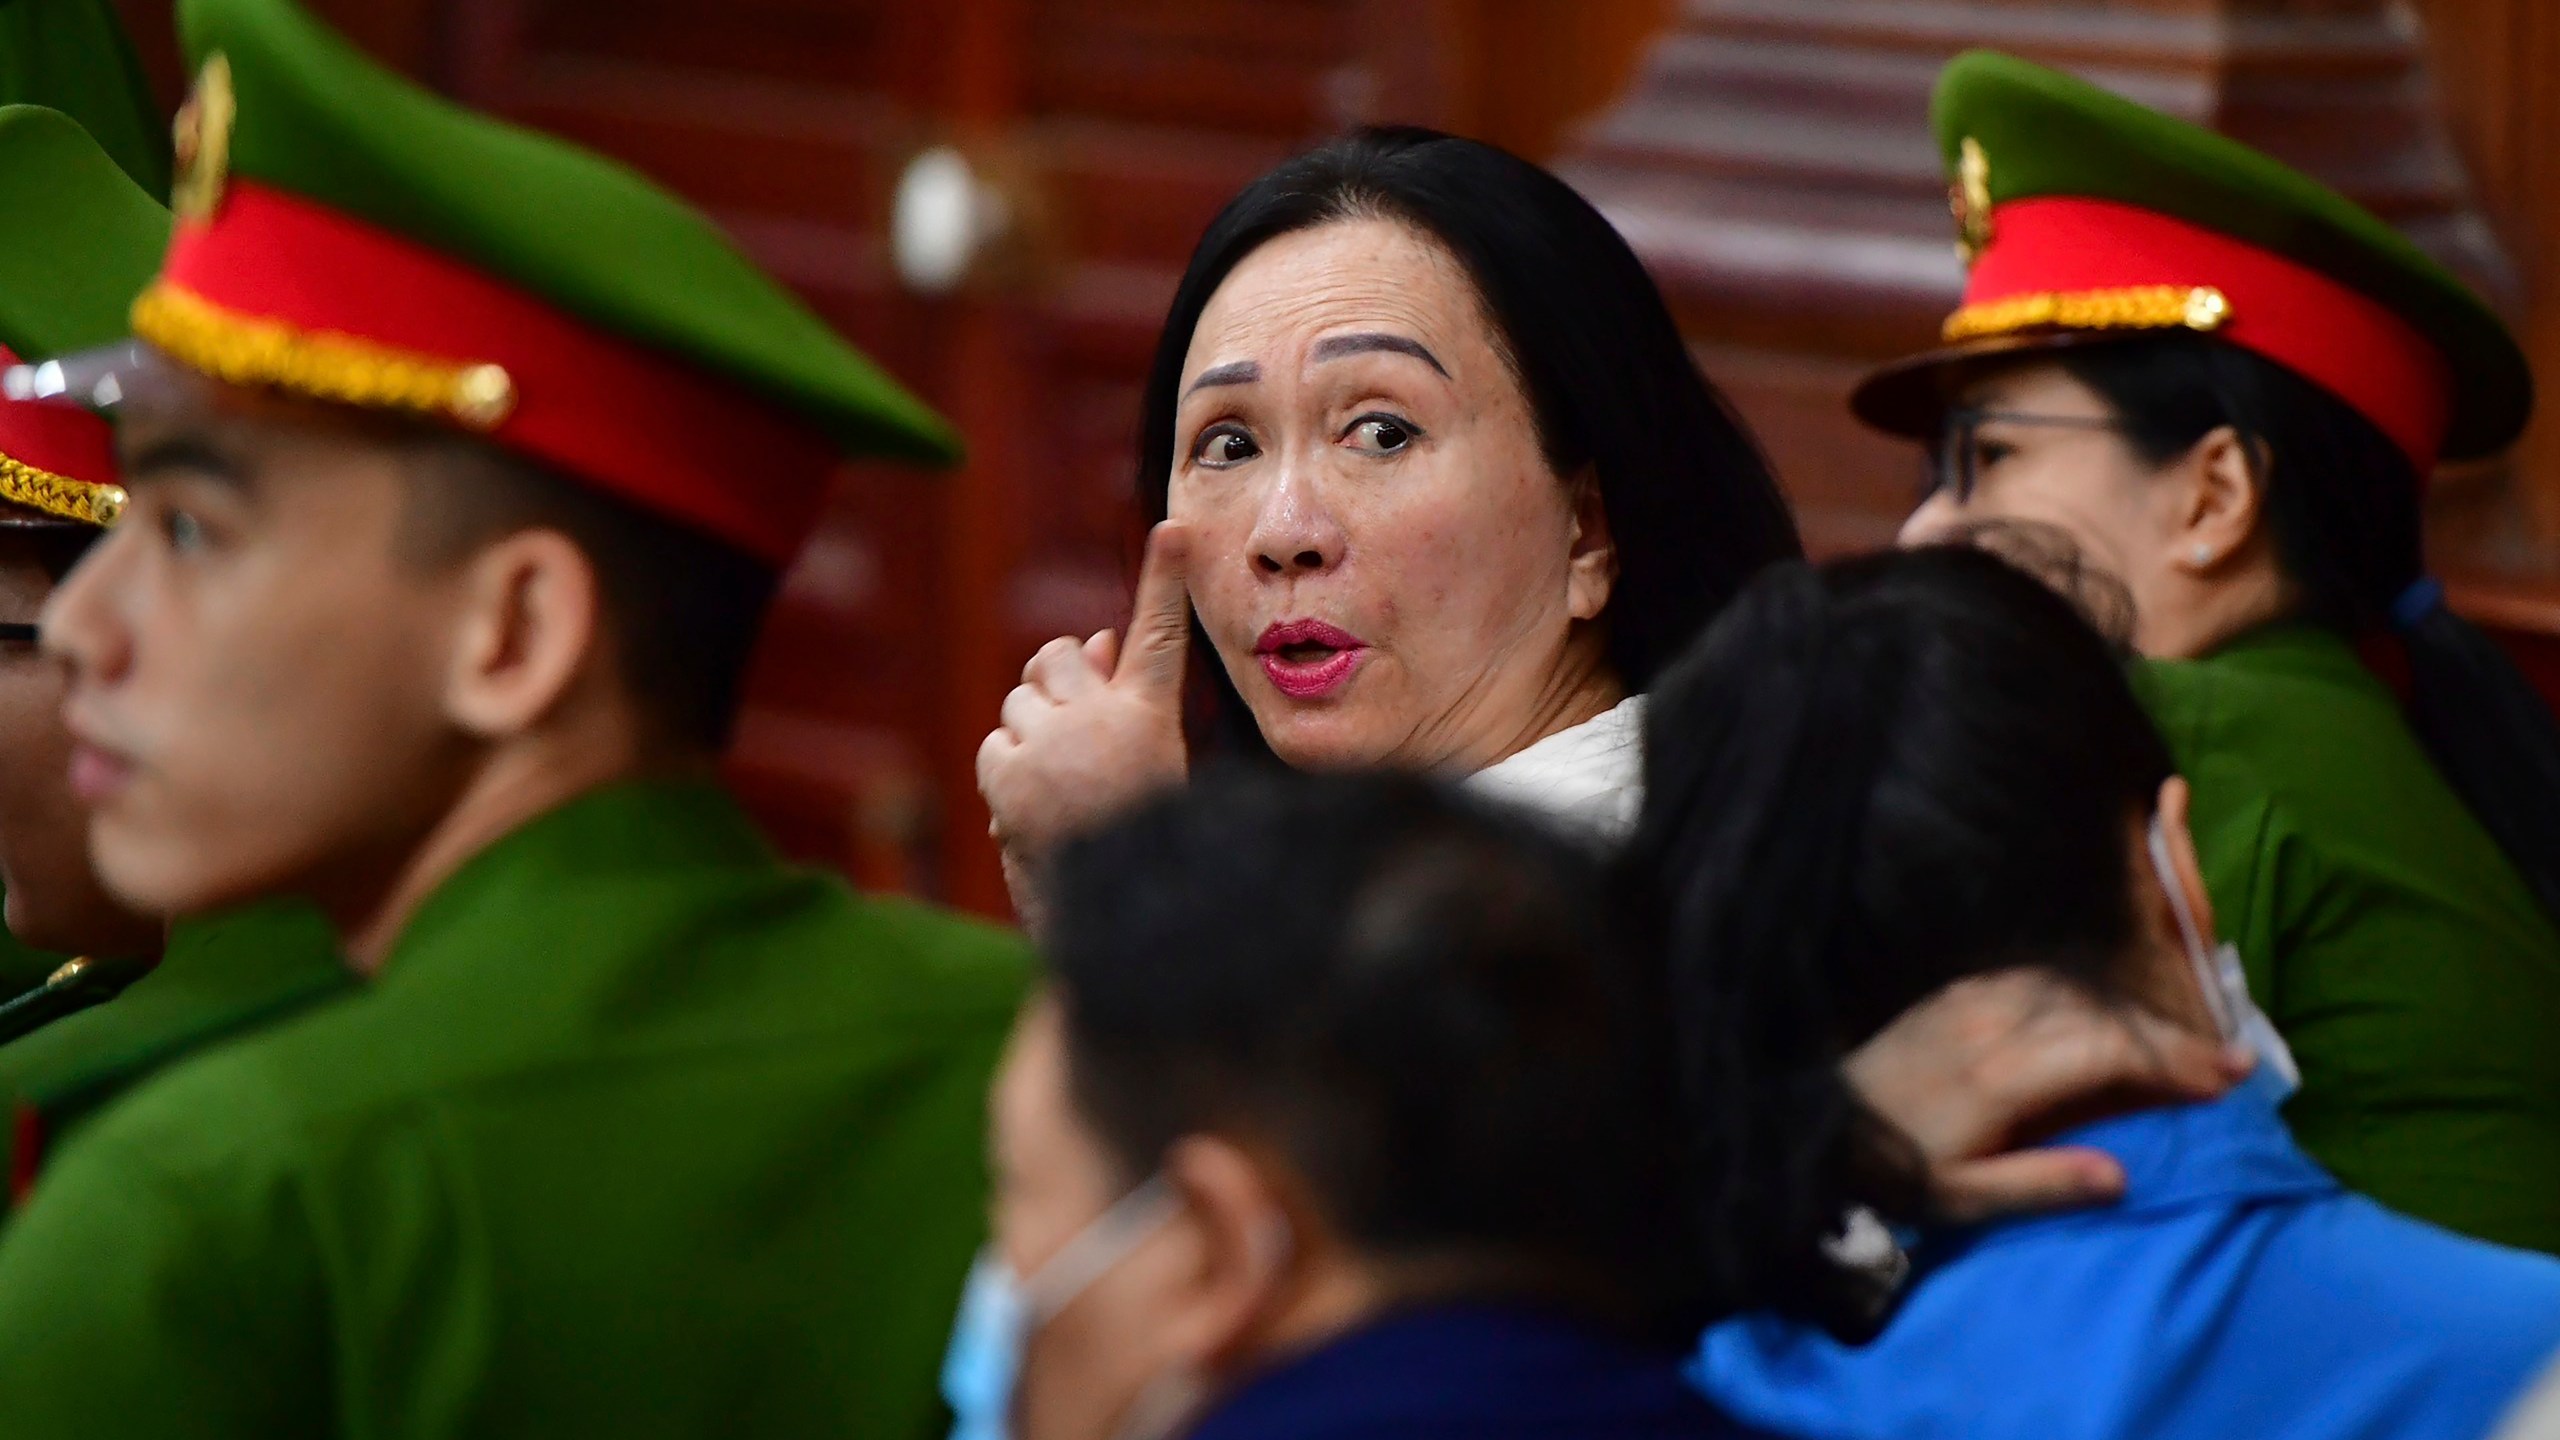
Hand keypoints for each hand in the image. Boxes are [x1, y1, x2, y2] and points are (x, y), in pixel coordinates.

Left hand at [978, 522, 1194, 862]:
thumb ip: (1114, 698)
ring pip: (1019, 702)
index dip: (1166, 579)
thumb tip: (1093, 638)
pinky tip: (1032, 813)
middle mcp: (1104, 718)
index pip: (1162, 634)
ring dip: (1029, 735)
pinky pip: (994, 747)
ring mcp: (1055, 742)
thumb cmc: (1138, 839)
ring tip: (1058, 788)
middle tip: (1065, 728)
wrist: (1119, 913)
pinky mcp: (1012, 771)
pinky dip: (1006, 776)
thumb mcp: (1144, 762)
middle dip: (1052, 680)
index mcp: (1153, 716)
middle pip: (1059, 654)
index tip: (1173, 528)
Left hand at [1845, 968, 2253, 1222]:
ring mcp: (1972, 1002)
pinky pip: (2037, 982)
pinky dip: (2087, 998)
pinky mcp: (1956, 994)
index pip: (2105, 1049)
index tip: (2223, 1079)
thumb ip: (2040, 1185)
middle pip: (2100, 1015)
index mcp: (1999, 1075)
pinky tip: (2111, 1019)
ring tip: (2184, 1045)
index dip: (2170, 1059)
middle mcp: (1990, 1024)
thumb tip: (2121, 1177)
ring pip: (2073, 991)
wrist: (1819, 1122)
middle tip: (2232, 1062)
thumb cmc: (1894, 1171)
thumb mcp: (1962, 1199)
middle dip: (2171, 1037)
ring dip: (2134, 1013)